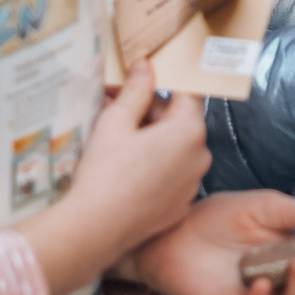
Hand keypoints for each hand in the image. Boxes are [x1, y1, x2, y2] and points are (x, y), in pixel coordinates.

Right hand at [15, 61, 209, 294]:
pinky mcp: (179, 207)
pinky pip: (170, 176)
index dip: (160, 83)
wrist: (94, 229)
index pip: (185, 93)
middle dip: (149, 112)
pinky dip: (153, 167)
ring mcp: (192, 185)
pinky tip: (124, 168)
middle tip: (113, 107)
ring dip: (150, 139)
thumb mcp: (116, 121)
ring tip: (114, 137)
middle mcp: (200, 158)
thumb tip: (145, 65)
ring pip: (174, 150)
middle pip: (179, 122)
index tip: (139, 81)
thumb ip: (136, 89)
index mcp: (189, 131)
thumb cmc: (105, 172)